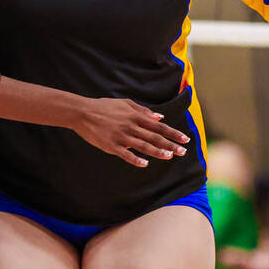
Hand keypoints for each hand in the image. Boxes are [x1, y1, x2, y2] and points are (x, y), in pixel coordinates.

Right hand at [69, 97, 189, 168]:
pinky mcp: (111, 145)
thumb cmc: (105, 107)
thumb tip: (160, 117)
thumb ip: (143, 111)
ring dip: (157, 151)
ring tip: (170, 156)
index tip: (185, 139)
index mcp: (136, 116)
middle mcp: (131, 126)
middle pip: (154, 137)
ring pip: (143, 146)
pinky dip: (135, 159)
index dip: (173, 133)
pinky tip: (145, 164)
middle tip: (183, 151)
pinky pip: (125, 154)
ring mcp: (121, 136)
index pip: (159, 126)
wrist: (83, 112)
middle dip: (170, 144)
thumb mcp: (126, 103)